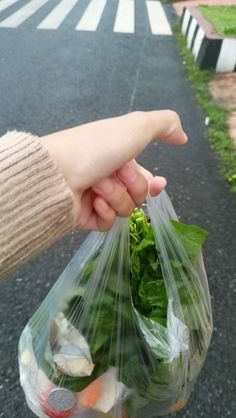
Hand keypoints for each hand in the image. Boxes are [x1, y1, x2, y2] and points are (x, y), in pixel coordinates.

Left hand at [40, 111, 186, 230]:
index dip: (153, 182)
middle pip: (138, 194)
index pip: (144, 176)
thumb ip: (164, 125)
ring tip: (96, 186)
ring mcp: (95, 197)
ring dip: (114, 196)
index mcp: (118, 155)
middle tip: (113, 174)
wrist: (57, 172)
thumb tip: (183, 137)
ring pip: (124, 209)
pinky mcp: (85, 217)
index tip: (158, 185)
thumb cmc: (96, 147)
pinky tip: (92, 202)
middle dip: (131, 185)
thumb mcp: (137, 127)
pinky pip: (108, 223)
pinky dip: (103, 212)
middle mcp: (107, 176)